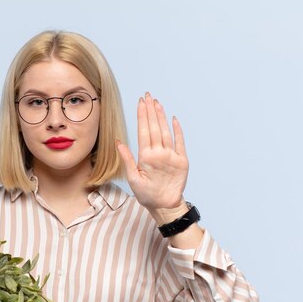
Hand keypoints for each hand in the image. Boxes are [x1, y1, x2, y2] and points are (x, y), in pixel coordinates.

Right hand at [117, 93, 188, 211]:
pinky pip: (180, 141)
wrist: (167, 206)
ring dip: (161, 116)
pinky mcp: (183, 160)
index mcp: (146, 158)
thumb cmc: (147, 194)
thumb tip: (119, 142)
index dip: (142, 115)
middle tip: (148, 96)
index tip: (140, 102)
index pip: (143, 131)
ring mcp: (173, 156)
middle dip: (151, 110)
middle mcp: (160, 154)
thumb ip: (127, 159)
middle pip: (155, 127)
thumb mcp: (132, 179)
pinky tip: (173, 118)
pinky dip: (177, 129)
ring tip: (157, 102)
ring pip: (166, 131)